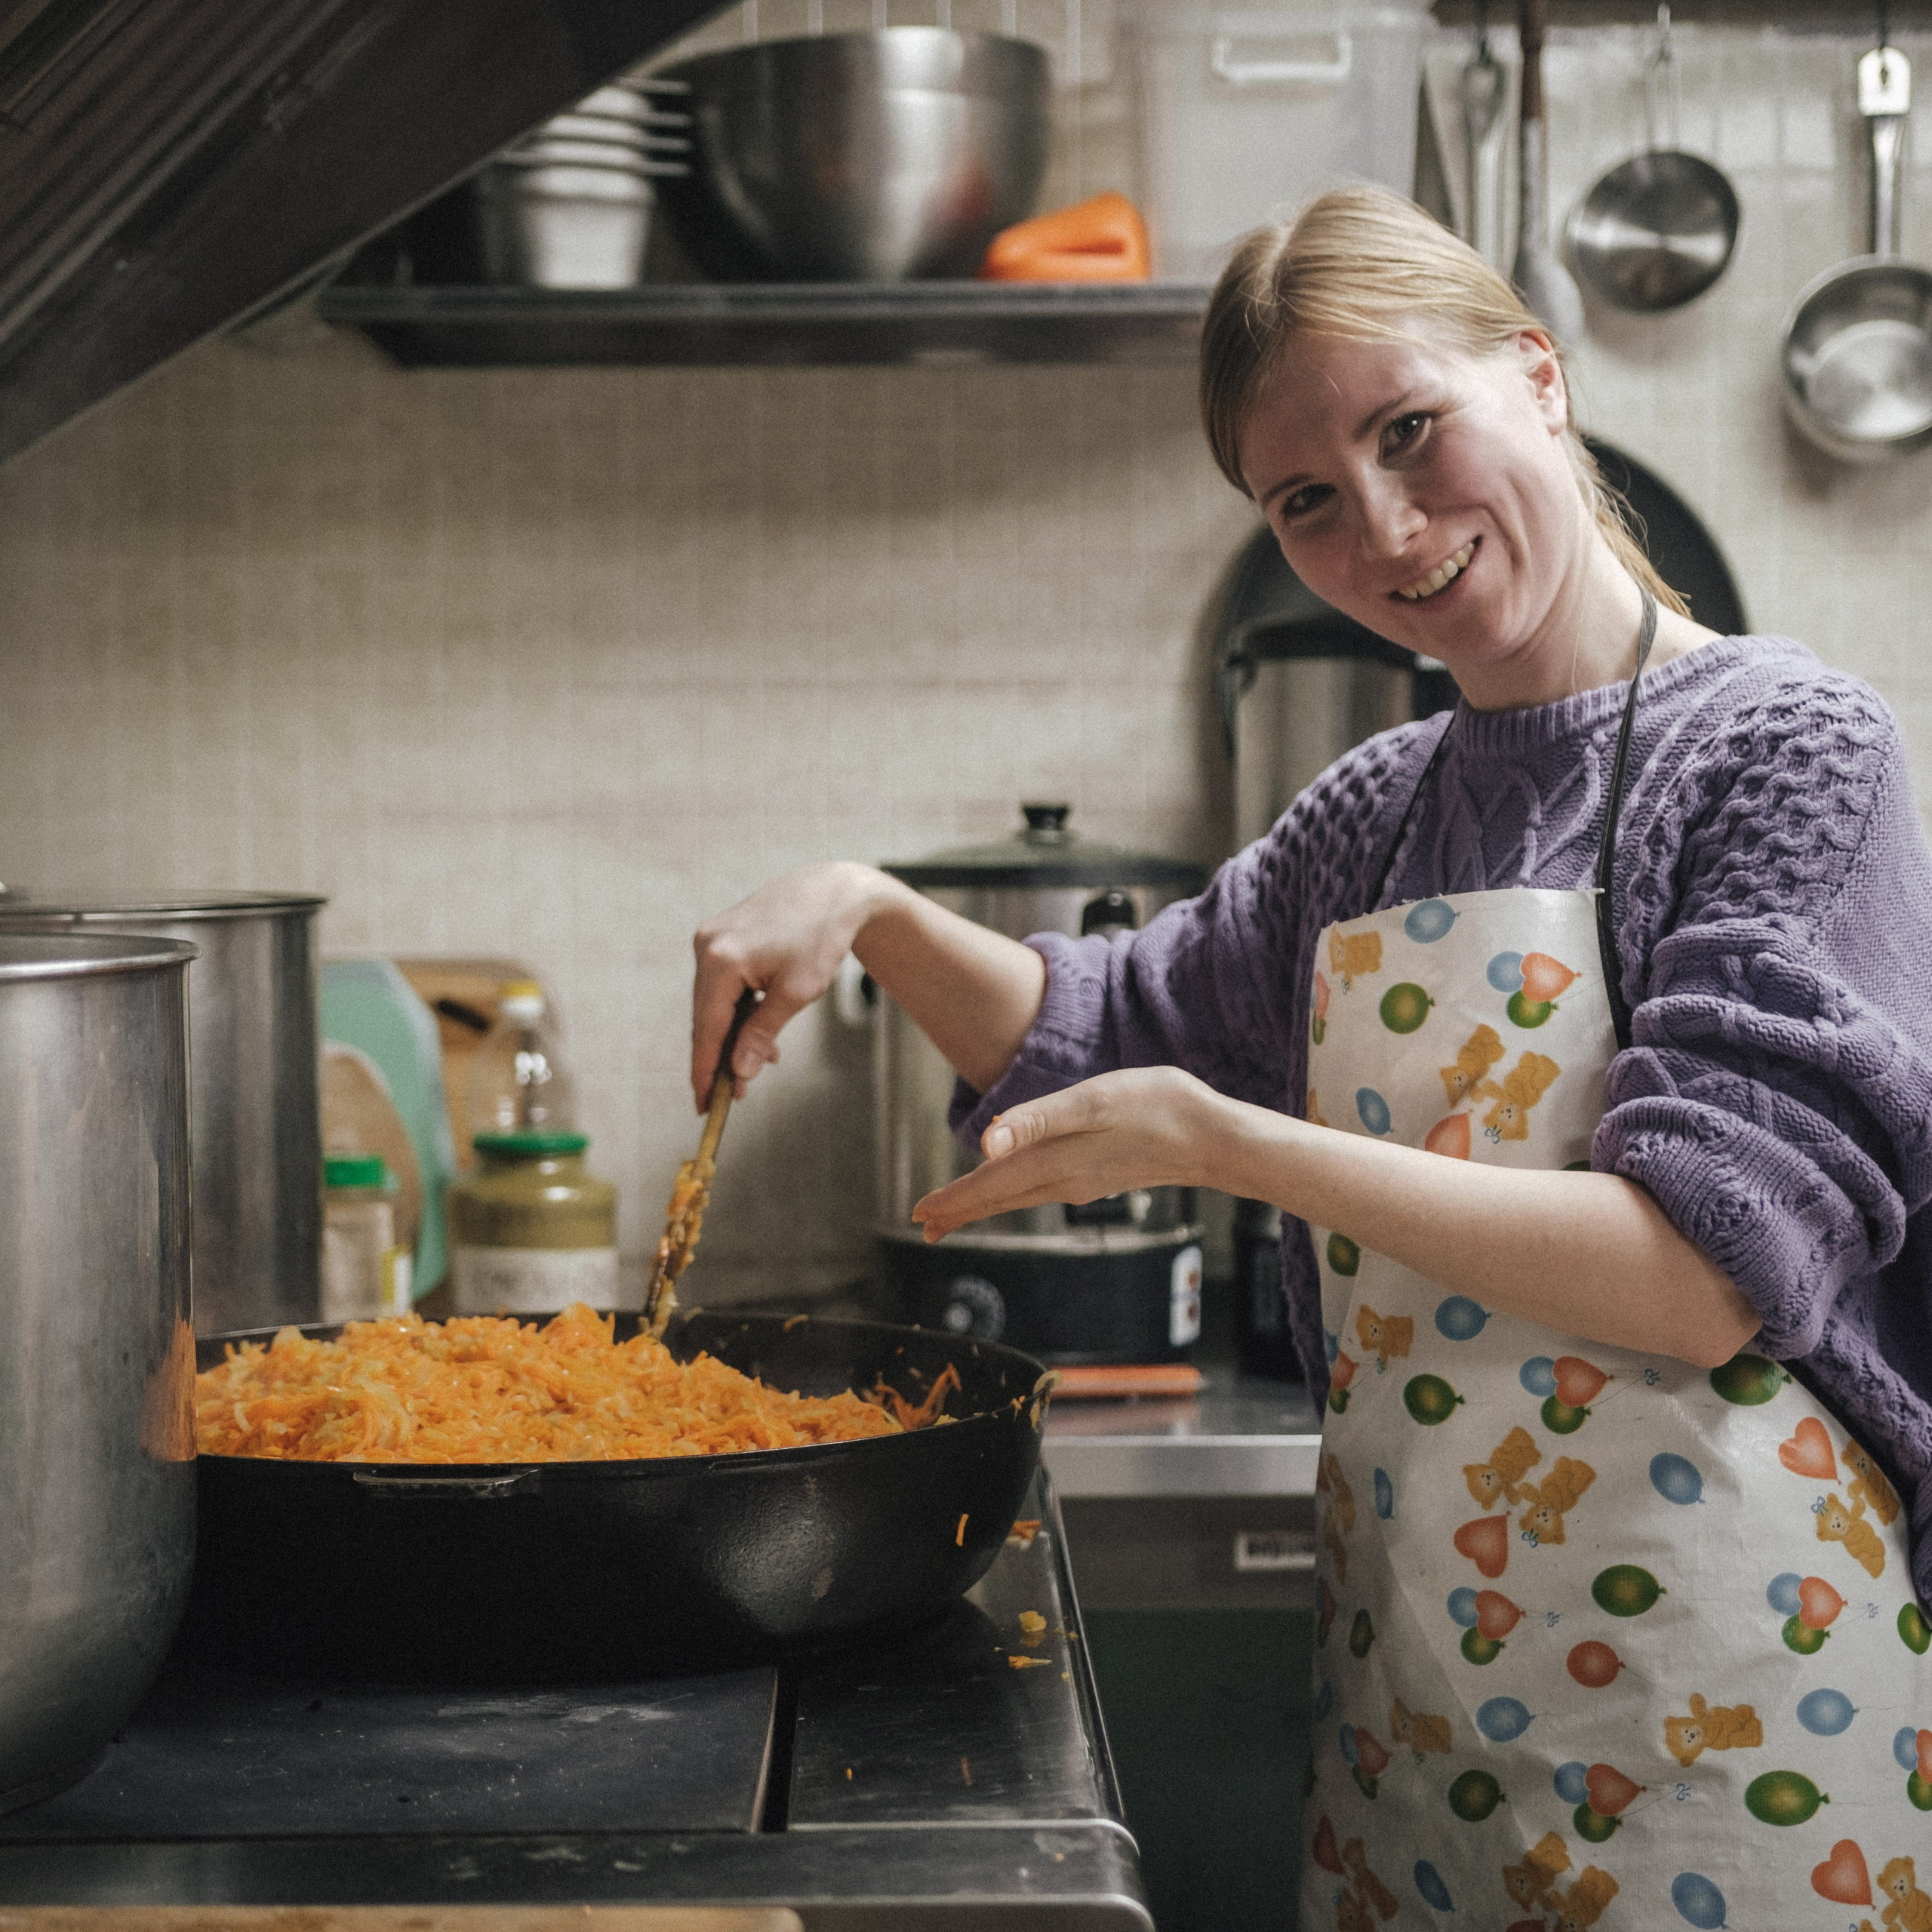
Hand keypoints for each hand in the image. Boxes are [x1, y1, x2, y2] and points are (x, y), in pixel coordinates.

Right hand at [691, 862, 901, 1107]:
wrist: (833, 891)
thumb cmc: (821, 938)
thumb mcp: (796, 993)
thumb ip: (762, 1034)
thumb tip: (740, 1073)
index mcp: (721, 960)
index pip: (707, 1029)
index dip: (704, 1071)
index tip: (704, 1105)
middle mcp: (707, 946)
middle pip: (706, 1018)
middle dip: (721, 1057)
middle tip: (734, 1095)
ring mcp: (711, 938)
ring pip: (714, 1002)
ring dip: (734, 1034)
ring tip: (763, 1061)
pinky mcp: (720, 936)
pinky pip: (722, 984)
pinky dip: (738, 1009)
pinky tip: (759, 1029)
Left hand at [911, 1066, 1226, 1241]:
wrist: (1215, 1138)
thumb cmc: (1159, 1107)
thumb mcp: (1095, 1101)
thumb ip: (1038, 1120)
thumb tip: (987, 1144)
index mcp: (1056, 1162)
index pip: (991, 1187)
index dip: (953, 1199)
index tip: (918, 1215)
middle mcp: (1065, 1181)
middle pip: (999, 1200)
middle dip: (960, 1211)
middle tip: (924, 1226)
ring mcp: (1083, 1182)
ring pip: (1019, 1197)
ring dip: (985, 1204)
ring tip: (956, 1214)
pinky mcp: (1099, 1176)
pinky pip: (1042, 1189)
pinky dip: (1015, 1193)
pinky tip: (1016, 1187)